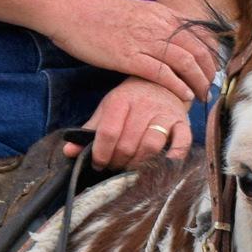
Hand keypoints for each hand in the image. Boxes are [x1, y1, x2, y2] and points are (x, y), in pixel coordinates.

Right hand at [48, 0, 218, 100]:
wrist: (70, 10)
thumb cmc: (97, 14)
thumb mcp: (135, 12)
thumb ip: (155, 23)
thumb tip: (167, 38)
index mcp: (162, 14)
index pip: (200, 34)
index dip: (212, 55)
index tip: (213, 70)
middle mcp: (159, 25)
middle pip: (198, 50)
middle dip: (209, 73)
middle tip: (210, 88)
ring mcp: (145, 41)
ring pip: (186, 62)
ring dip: (198, 82)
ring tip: (201, 96)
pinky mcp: (129, 57)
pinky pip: (162, 73)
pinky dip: (178, 86)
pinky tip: (183, 95)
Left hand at [69, 78, 194, 170]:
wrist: (162, 82)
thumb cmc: (130, 101)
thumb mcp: (107, 109)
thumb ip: (89, 131)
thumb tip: (68, 152)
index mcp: (121, 100)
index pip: (108, 132)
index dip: (101, 153)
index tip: (98, 164)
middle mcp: (144, 106)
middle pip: (128, 143)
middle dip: (118, 162)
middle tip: (114, 167)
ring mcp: (165, 114)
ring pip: (151, 145)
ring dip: (139, 164)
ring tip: (132, 168)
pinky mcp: (183, 123)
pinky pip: (182, 142)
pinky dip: (174, 157)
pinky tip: (162, 166)